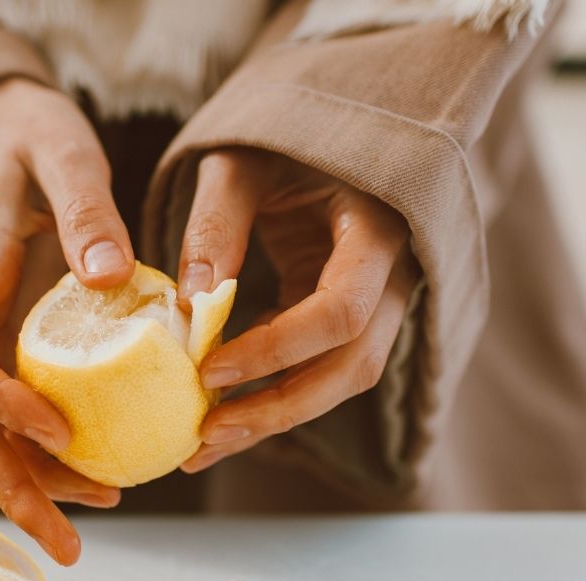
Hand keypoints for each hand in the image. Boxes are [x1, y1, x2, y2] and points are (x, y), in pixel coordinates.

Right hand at [0, 79, 130, 564]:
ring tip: (100, 512)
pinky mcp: (5, 342)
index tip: (61, 429)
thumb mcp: (61, 149)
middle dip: (11, 490)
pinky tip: (100, 468)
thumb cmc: (26, 132)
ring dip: (32, 485)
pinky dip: (49, 452)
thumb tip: (108, 277)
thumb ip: (84, 206)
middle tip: (69, 543)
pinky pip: (14, 412)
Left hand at [176, 148, 419, 472]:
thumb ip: (216, 224)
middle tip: (206, 435)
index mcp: (376, 228)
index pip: (343, 311)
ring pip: (343, 379)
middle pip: (356, 366)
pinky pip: (319, 366)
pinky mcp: (346, 314)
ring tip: (204, 445)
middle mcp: (392, 275)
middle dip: (281, 408)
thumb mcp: (238, 163)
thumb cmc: (278, 136)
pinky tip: (219, 413)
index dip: (279, 349)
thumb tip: (193, 306)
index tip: (210, 369)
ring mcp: (375, 299)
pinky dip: (272, 394)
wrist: (318, 129)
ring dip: (276, 416)